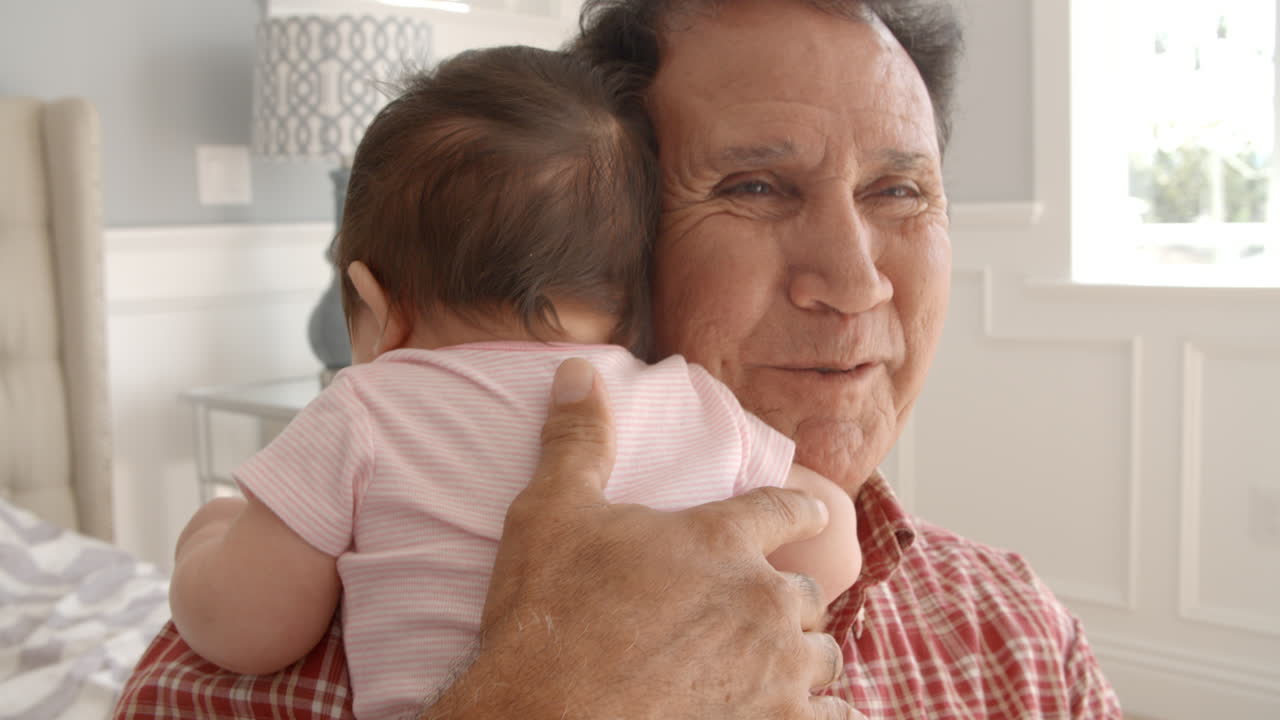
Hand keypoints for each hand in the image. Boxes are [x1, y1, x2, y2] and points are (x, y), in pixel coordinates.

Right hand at [424, 358, 863, 719]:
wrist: (546, 718)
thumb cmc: (547, 614)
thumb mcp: (550, 512)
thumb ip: (576, 440)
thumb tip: (577, 370)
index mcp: (721, 538)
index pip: (786, 510)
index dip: (800, 511)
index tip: (814, 515)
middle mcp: (762, 599)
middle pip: (804, 593)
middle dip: (784, 601)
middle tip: (756, 613)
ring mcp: (776, 671)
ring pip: (822, 658)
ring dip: (804, 659)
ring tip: (781, 668)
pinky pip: (832, 719)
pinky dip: (820, 714)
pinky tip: (802, 714)